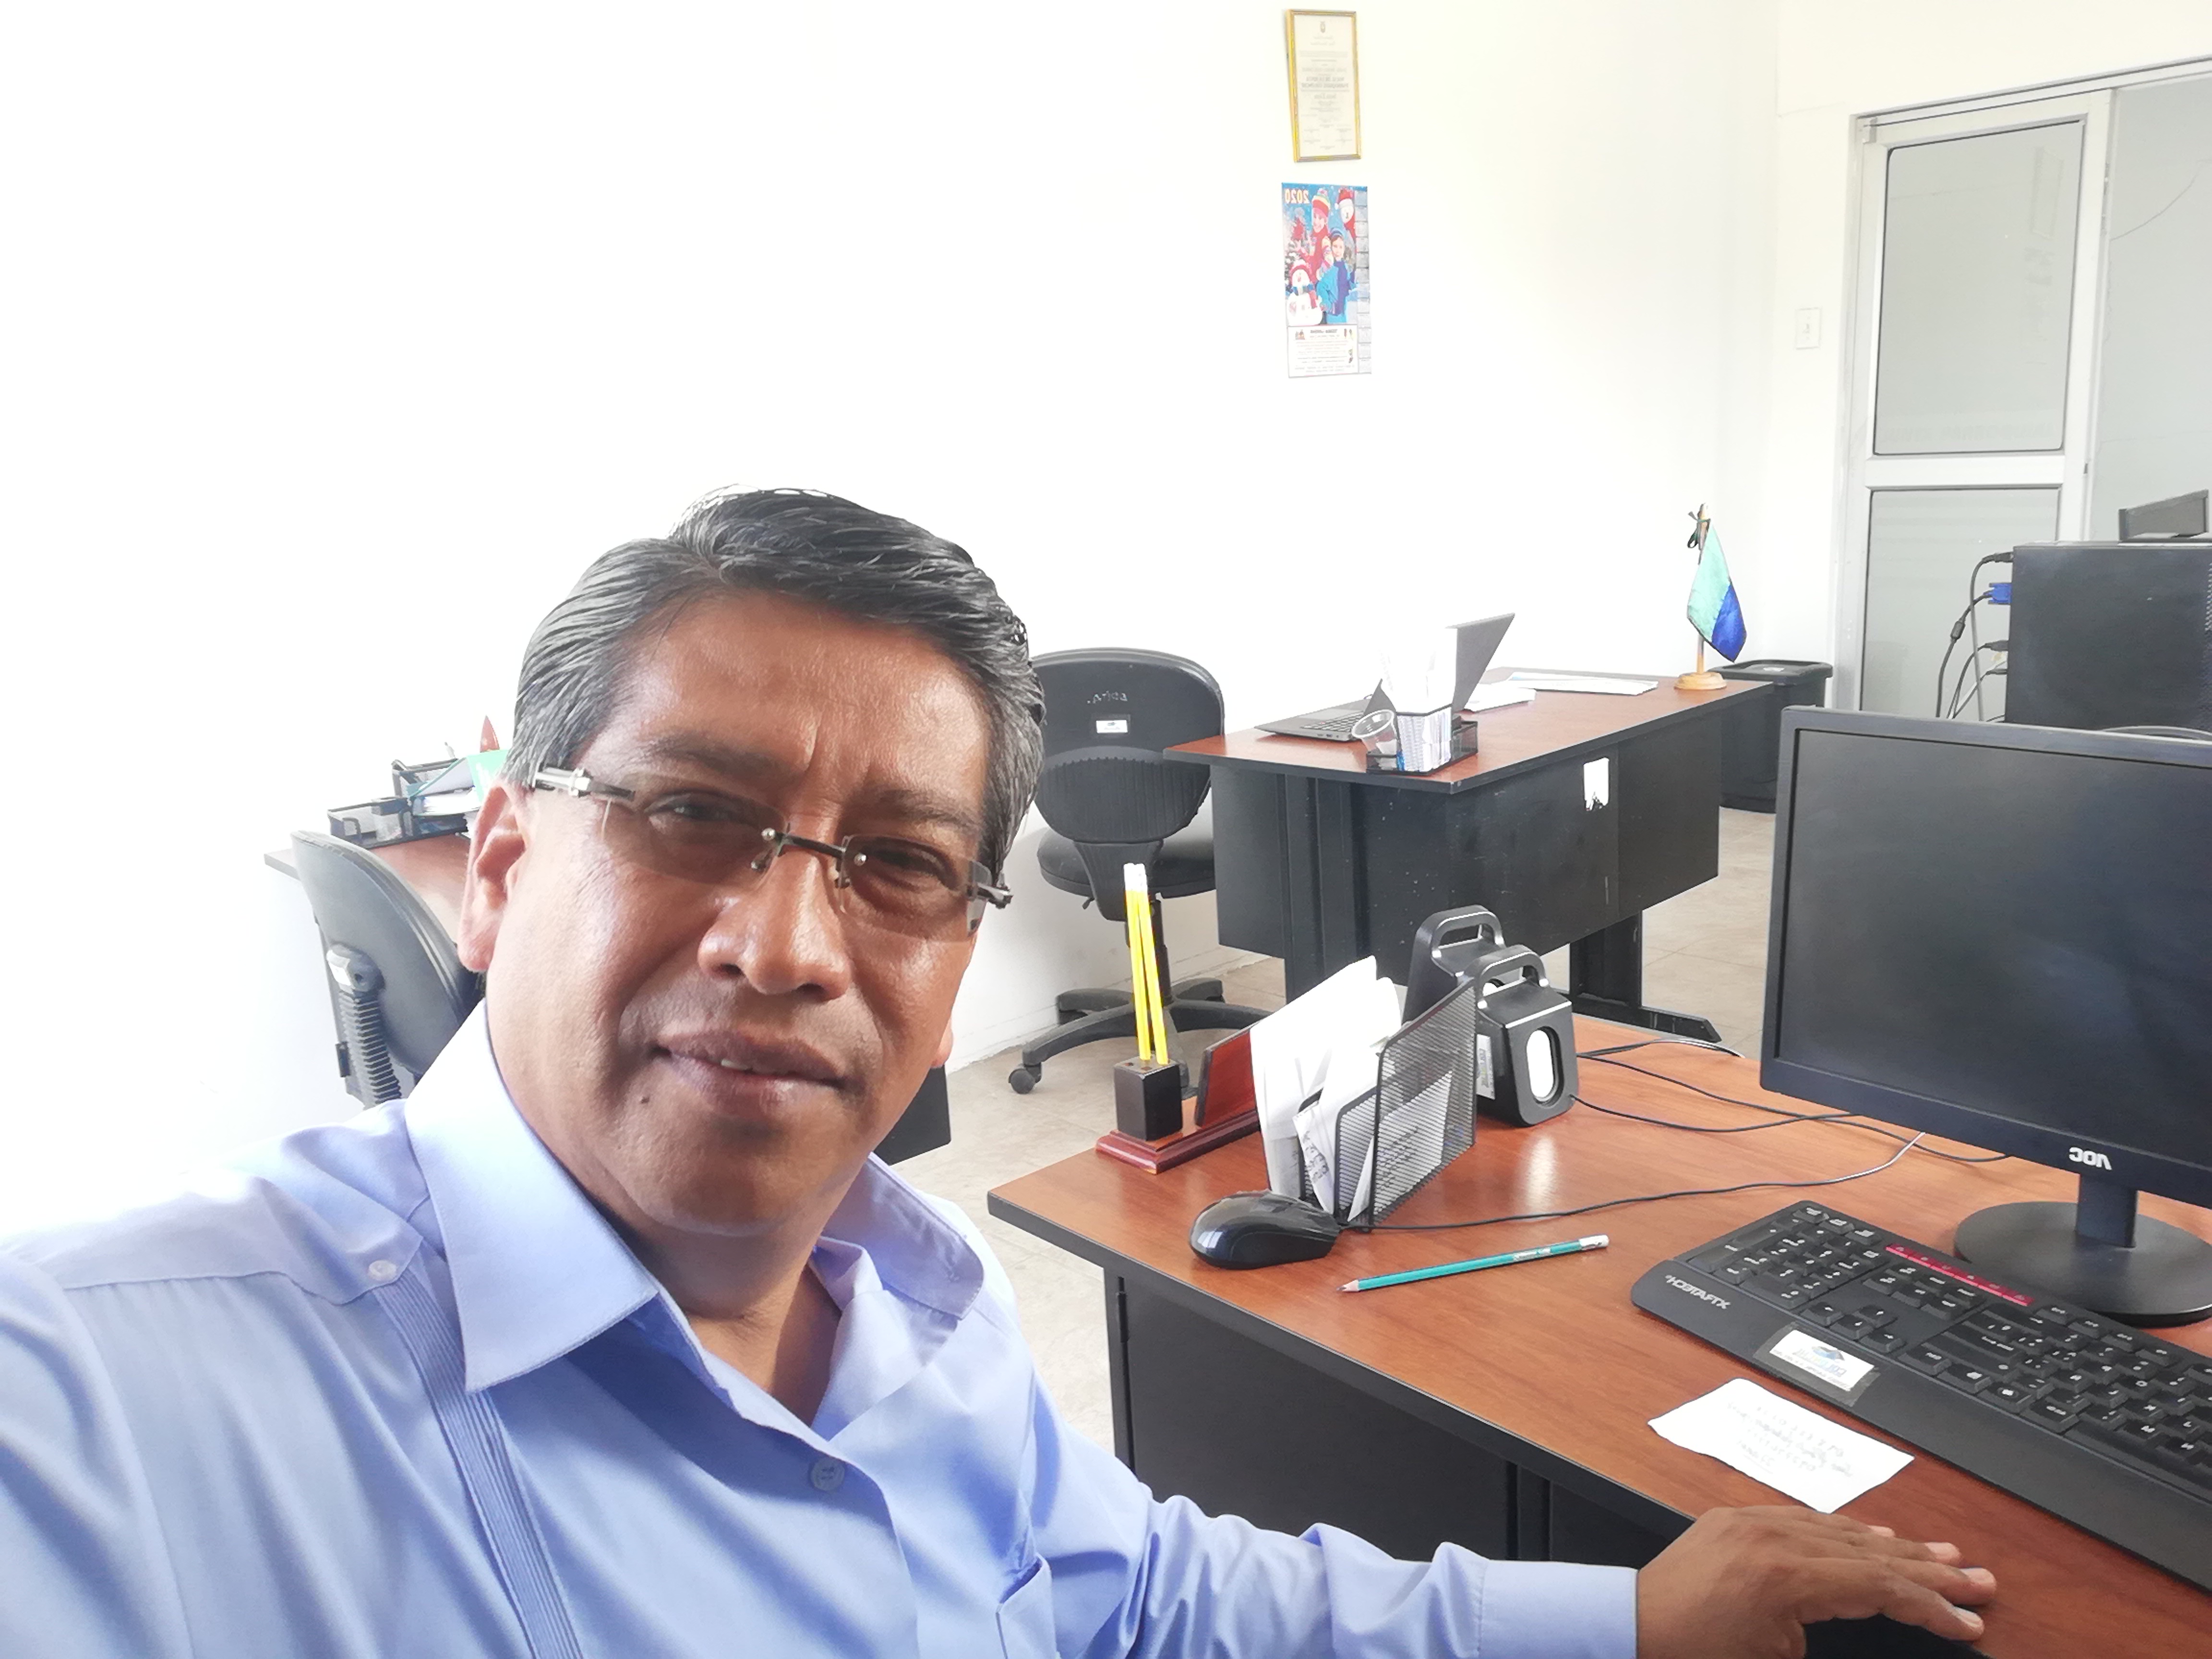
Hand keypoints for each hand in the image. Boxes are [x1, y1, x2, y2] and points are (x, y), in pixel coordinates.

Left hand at [1636, 1507, 1995, 1658]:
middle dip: (1929, 1570)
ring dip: (1895, 1544)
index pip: (1880, 1587)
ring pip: (1842, 1529)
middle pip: (1870, 1550)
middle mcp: (1770, 1537)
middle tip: (1979, 1580)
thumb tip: (1877, 1618)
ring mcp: (1750, 1522)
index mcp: (1785, 1577)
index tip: (1968, 1623)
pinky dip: (1847, 1531)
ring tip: (1943, 1557)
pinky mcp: (1734, 1520)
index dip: (1930, 1608)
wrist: (1627, 1631)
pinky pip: (1805, 1519)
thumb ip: (1833, 1633)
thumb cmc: (1697, 1656)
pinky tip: (1877, 1536)